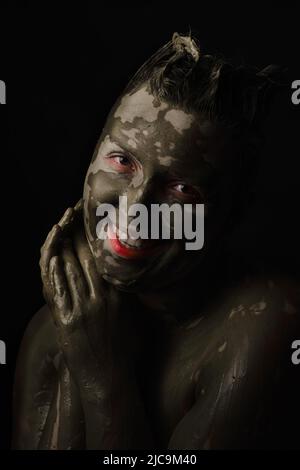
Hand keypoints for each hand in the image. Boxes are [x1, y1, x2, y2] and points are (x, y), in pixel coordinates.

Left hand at [39, 200, 126, 377]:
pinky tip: (52, 256)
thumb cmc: (126, 352)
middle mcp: (100, 298)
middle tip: (72, 216)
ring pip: (68, 269)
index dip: (94, 237)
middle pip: (84, 258)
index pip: (104, 259)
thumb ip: (131, 294)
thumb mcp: (135, 318)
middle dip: (76, 235)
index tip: (91, 221)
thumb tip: (130, 273)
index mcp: (119, 296)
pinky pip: (56, 290)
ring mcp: (81, 309)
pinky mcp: (65, 322)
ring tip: (61, 229)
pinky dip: (52, 270)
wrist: (110, 380)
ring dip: (62, 247)